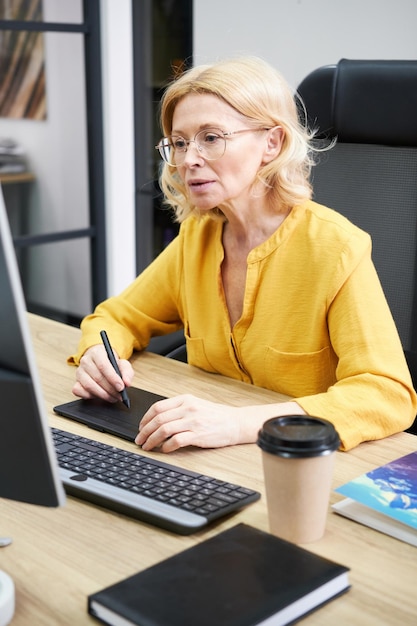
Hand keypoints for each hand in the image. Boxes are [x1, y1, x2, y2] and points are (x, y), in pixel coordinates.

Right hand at [72, 344, 133, 402]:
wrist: (101, 362)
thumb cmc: (111, 363)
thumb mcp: (122, 364)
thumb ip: (127, 372)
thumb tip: (127, 383)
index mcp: (97, 353)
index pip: (103, 365)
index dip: (112, 378)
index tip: (121, 387)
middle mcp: (85, 361)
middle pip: (97, 377)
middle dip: (110, 389)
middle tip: (120, 396)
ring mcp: (79, 372)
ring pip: (89, 386)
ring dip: (103, 395)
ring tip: (113, 397)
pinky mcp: (75, 382)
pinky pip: (79, 391)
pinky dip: (90, 396)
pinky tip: (100, 396)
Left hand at [135, 396, 306, 452]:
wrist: (236, 422)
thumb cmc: (216, 415)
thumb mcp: (196, 404)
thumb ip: (178, 409)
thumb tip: (157, 419)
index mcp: (185, 399)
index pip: (158, 407)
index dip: (145, 418)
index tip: (141, 427)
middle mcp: (188, 408)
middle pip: (158, 419)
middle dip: (145, 431)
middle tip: (139, 440)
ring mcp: (193, 421)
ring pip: (164, 430)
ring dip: (152, 440)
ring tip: (147, 446)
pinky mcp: (198, 435)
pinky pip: (176, 441)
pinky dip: (166, 446)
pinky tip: (164, 450)